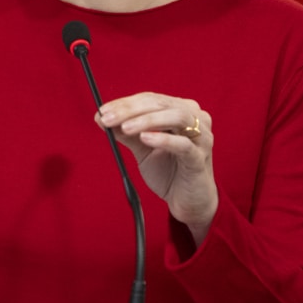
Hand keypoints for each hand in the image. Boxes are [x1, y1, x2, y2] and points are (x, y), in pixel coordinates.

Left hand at [98, 92, 216, 245]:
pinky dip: (163, 139)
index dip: (125, 103)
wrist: (188, 203)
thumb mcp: (143, 149)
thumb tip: (101, 118)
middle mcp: (195, 118)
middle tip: (108, 118)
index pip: (151, 99)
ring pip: (176, 117)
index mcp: (181, 110)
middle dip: (131, 110)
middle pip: (161, 104)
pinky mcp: (200, 158)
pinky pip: (183, 145)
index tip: (102, 111)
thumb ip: (125, 133)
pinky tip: (145, 138)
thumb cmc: (169, 172)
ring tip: (125, 128)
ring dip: (147, 120)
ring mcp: (201, 137)